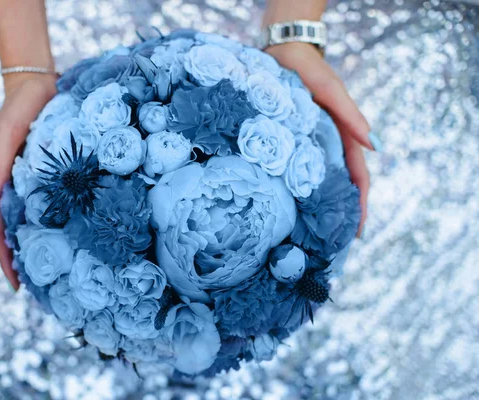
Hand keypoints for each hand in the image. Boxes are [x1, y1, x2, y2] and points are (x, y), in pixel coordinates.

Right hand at [0, 73, 57, 290]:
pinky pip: (65, 203)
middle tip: (45, 289)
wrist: (41, 86)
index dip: (5, 258)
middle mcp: (23, 190)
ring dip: (48, 246)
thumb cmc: (18, 109)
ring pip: (43, 221)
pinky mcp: (62, 174)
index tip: (17, 286)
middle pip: (22, 232)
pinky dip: (68, 221)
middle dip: (28, 261)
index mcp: (3, 186)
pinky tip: (83, 235)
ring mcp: (42, 184)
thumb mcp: (5, 135)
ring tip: (64, 272)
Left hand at [265, 42, 374, 236]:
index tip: (357, 230)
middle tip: (338, 243)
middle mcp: (328, 142)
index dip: (359, 203)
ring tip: (320, 233)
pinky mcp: (291, 140)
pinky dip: (303, 189)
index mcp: (342, 134)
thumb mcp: (331, 91)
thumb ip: (351, 117)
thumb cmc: (308, 69)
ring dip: (325, 205)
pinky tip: (296, 206)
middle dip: (344, 212)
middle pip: (342, 183)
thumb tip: (374, 148)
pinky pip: (300, 169)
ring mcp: (310, 143)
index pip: (357, 175)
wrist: (281, 53)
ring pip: (322, 179)